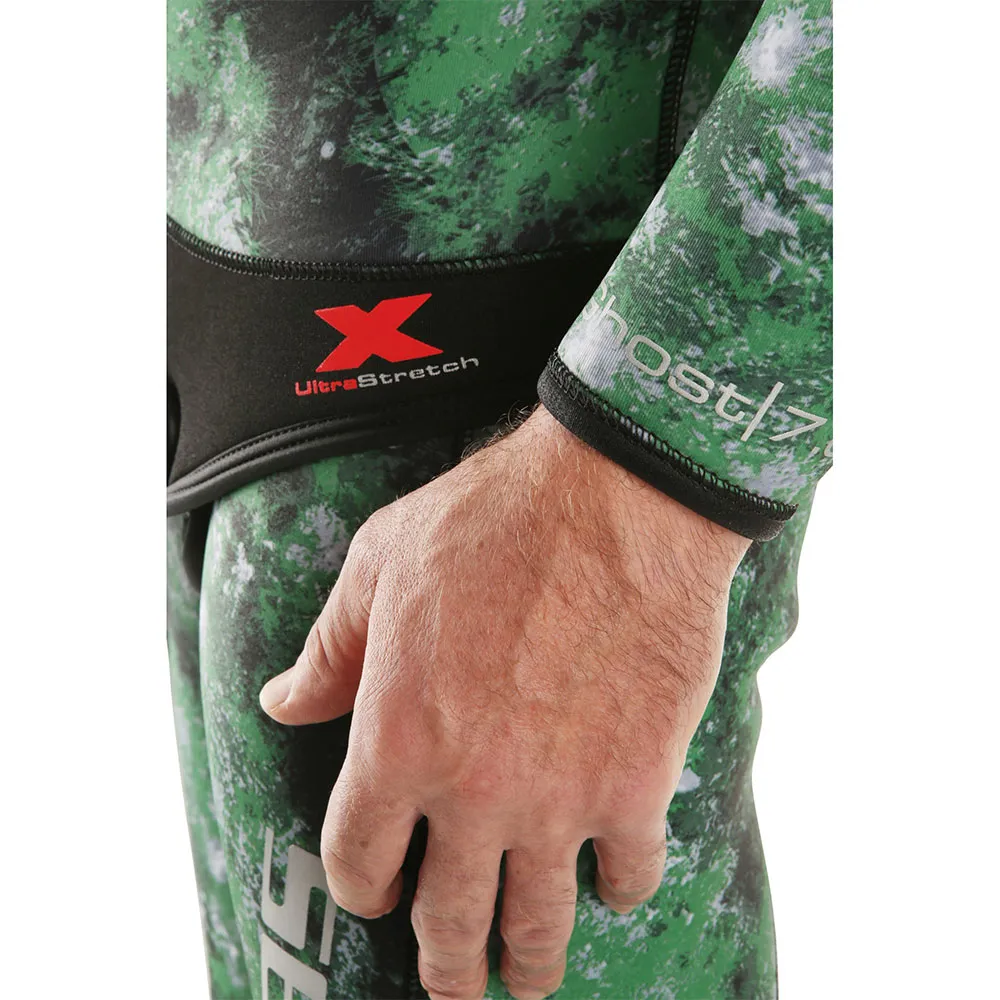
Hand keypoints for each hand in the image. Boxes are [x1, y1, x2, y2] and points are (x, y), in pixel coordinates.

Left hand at [259, 405, 750, 999]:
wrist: (616, 500)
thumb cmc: (491, 520)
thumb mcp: (378, 564)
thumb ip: (329, 649)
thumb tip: (281, 703)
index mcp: (396, 740)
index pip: (359, 855)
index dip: (361, 885)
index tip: (375, 892)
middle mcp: (472, 791)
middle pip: (447, 918)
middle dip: (443, 964)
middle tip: (450, 987)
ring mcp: (559, 800)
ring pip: (537, 922)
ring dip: (527, 963)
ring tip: (524, 982)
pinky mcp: (637, 787)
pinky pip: (628, 872)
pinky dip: (620, 887)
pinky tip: (614, 882)